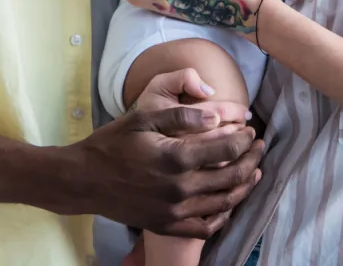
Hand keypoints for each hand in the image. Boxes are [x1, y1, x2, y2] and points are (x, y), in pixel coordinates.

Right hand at [68, 69, 264, 236]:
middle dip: (252, 159)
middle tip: (259, 147)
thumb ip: (183, 115)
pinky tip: (229, 204)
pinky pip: (204, 227)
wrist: (83, 180)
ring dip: (244, 186)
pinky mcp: (166, 226)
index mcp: (177, 157)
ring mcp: (174, 212)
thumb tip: (218, 116)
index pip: (228, 148)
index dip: (245, 138)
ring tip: (253, 172)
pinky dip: (222, 217)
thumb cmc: (113, 143)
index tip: (251, 131)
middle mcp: (180, 188)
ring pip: (224, 203)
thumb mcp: (144, 117)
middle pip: (232, 176)